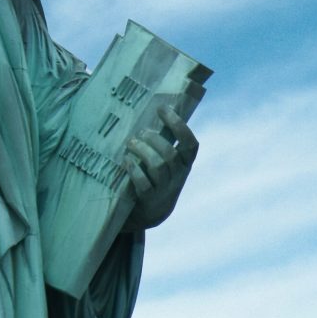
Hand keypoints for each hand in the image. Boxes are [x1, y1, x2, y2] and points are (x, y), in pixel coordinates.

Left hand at [122, 106, 196, 229]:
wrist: (151, 212)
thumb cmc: (156, 176)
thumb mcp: (166, 160)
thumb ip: (163, 140)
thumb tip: (152, 105)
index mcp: (184, 163)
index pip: (190, 144)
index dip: (178, 125)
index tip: (162, 108)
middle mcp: (178, 176)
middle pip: (170, 154)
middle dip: (154, 139)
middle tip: (140, 132)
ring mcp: (164, 189)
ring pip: (158, 167)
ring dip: (142, 151)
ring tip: (131, 143)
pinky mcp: (149, 199)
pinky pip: (143, 184)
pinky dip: (134, 170)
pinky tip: (126, 160)